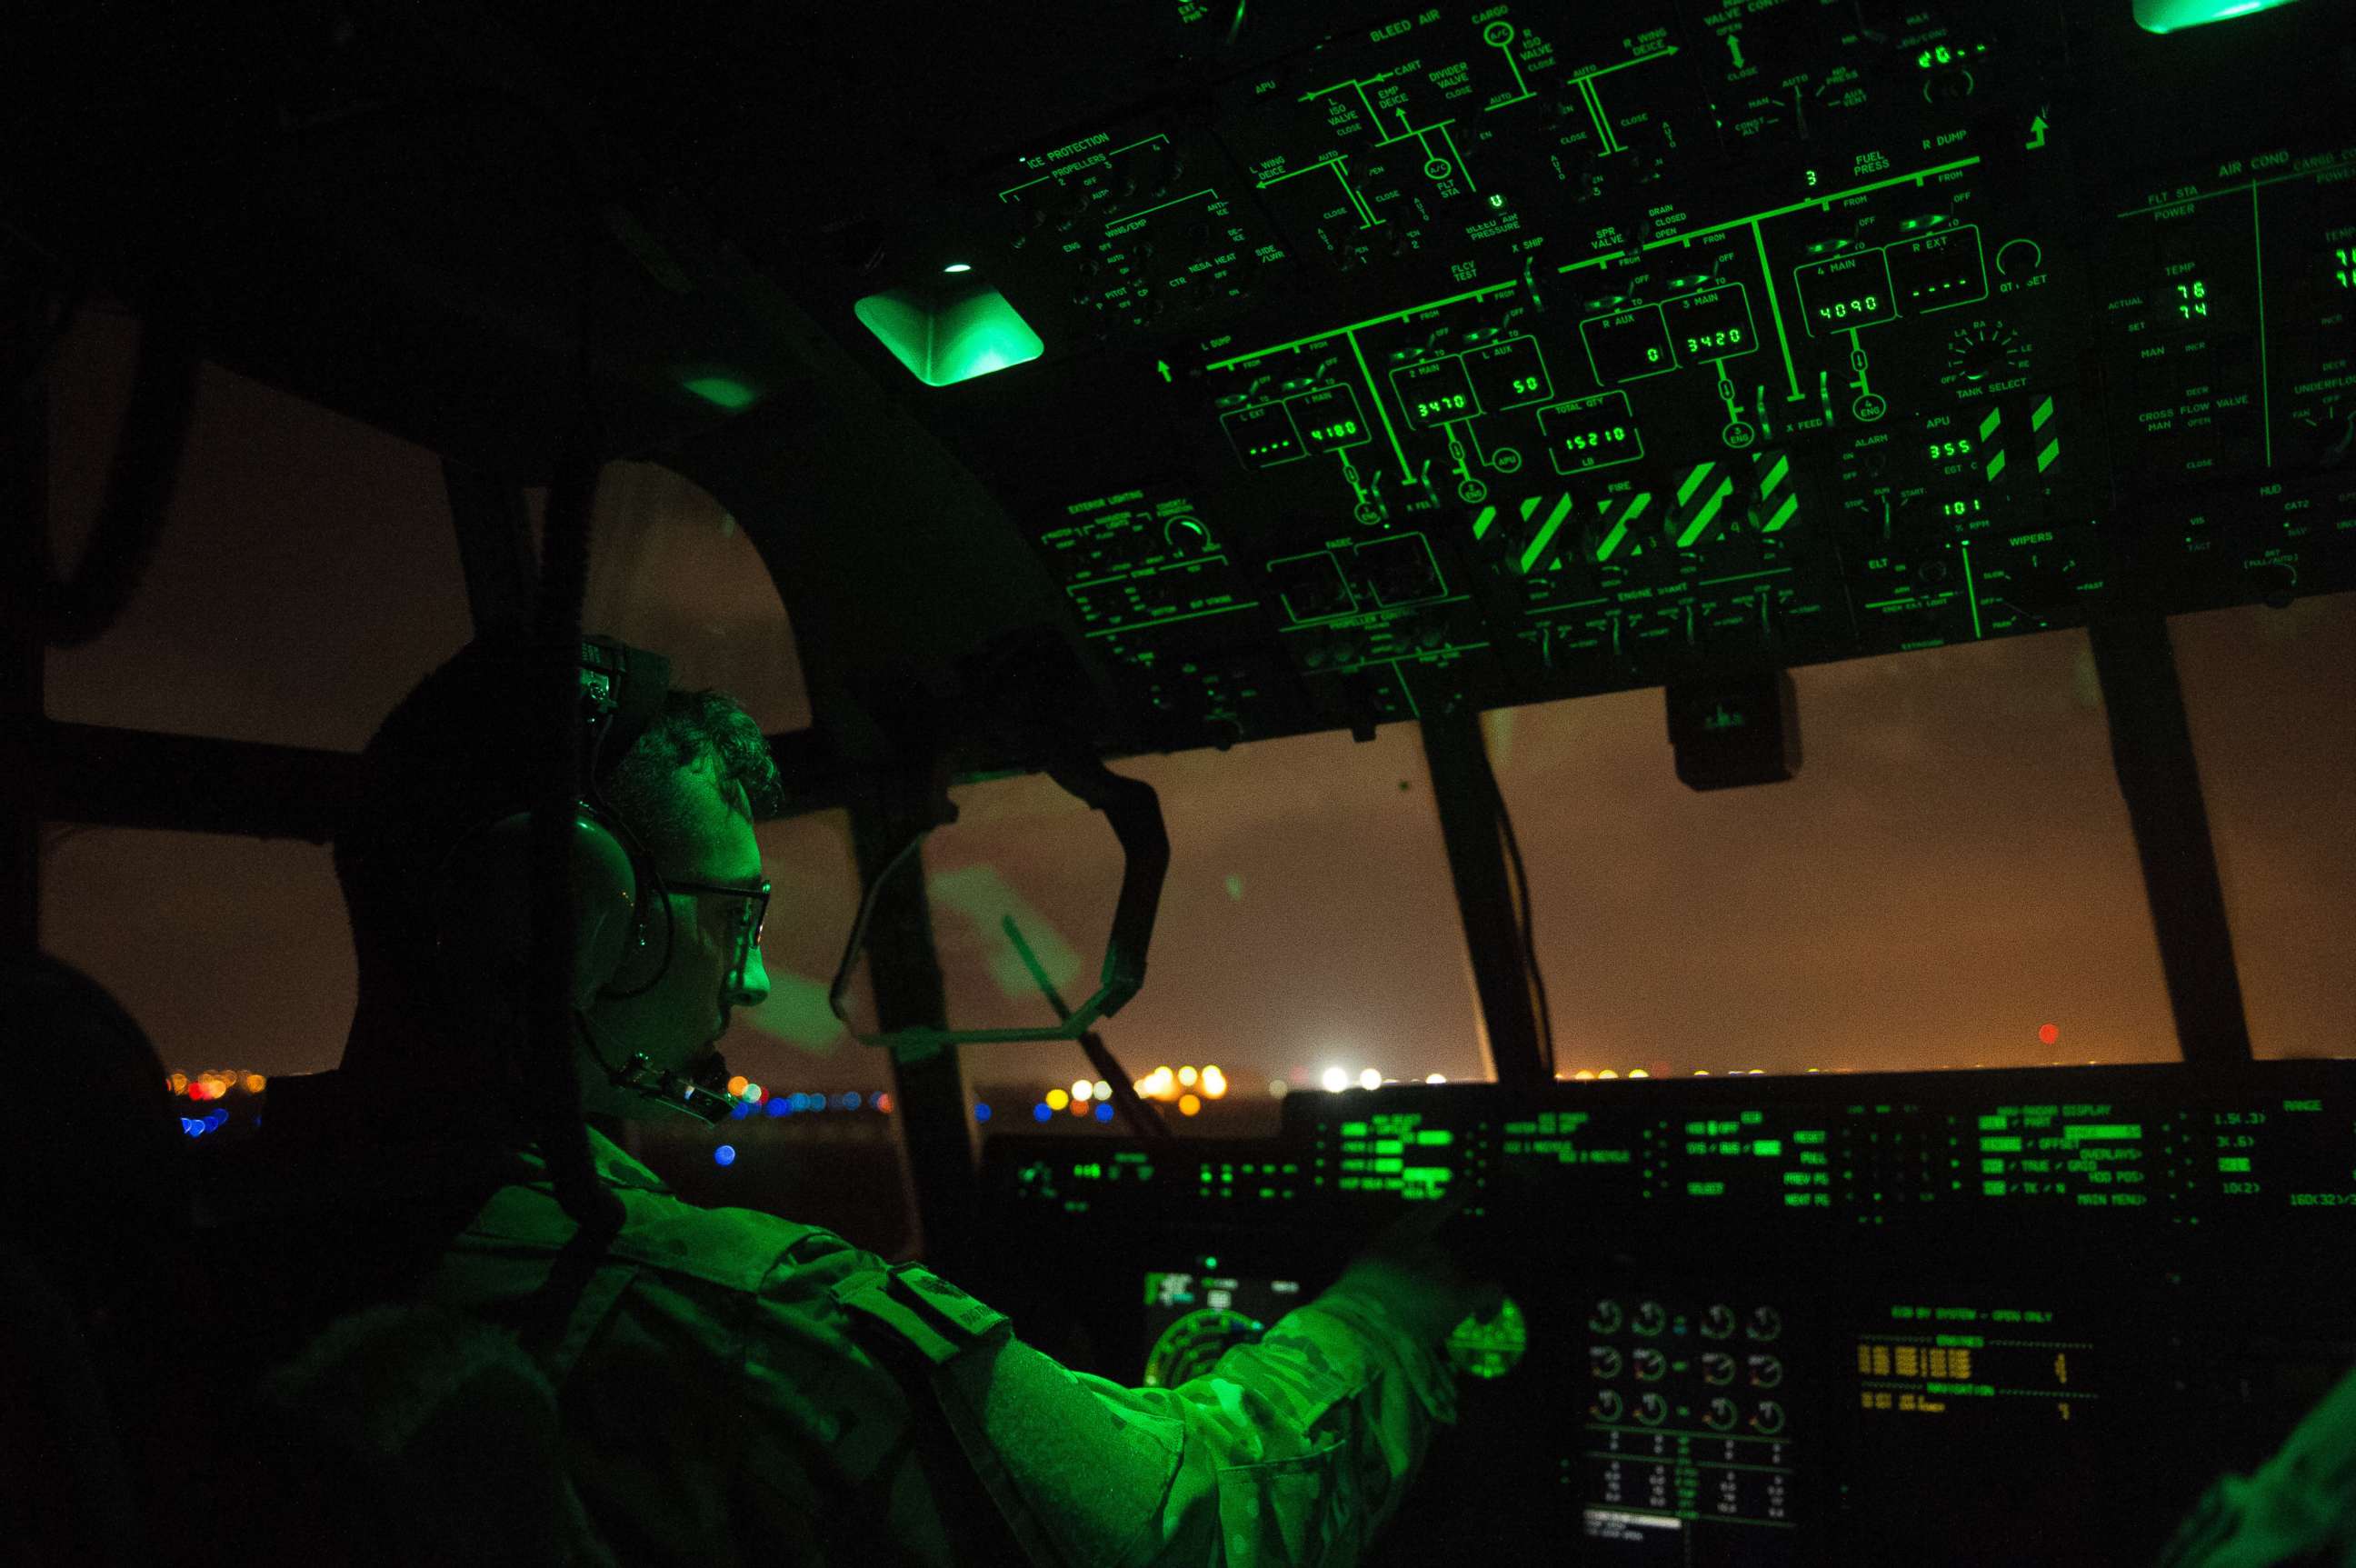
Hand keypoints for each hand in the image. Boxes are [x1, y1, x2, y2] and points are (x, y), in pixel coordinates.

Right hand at [1332, 1194, 1506, 1345]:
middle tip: (1417, 1305)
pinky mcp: (1460, 1295)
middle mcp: (1429, 1245)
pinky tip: (1483, 1319)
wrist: (1365, 1322)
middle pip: (1446, 1261)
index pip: (1434, 1210)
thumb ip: (1384, 1268)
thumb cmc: (1358, 1302)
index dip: (1455, 1197)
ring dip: (1448, 1299)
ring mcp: (1447, 1269)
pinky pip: (1491, 1293)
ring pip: (1461, 1282)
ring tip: (1424, 1321)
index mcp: (1400, 1235)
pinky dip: (1491, 1306)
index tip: (1471, 1185)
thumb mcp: (1362, 1272)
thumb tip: (1397, 1282)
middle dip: (1437, 1282)